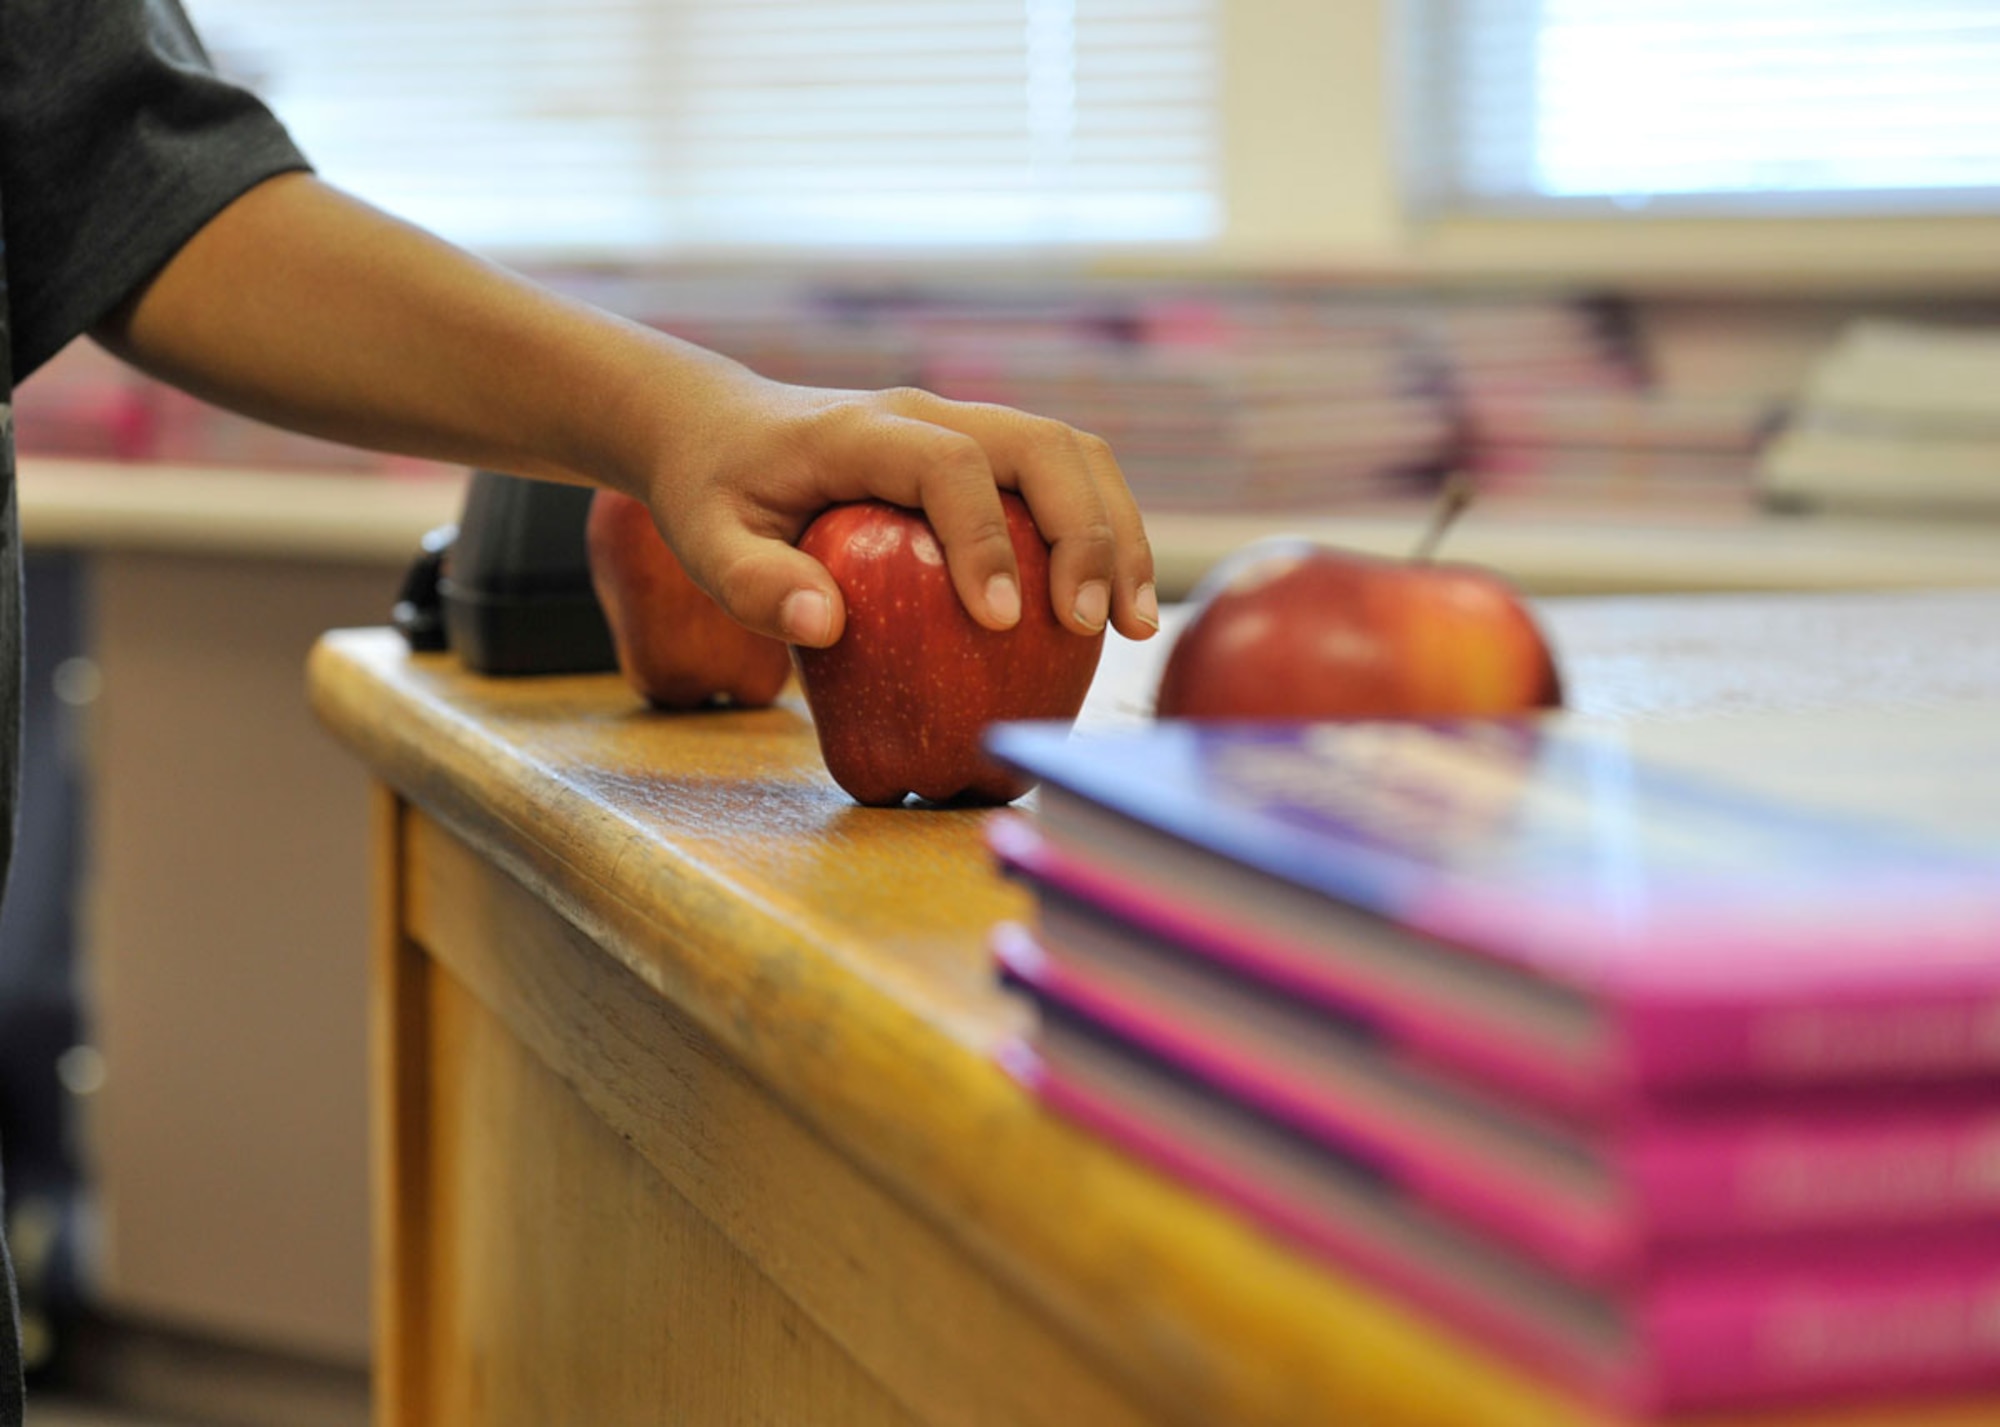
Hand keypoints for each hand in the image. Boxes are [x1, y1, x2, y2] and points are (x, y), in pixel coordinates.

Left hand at [636, 365, 1159, 649]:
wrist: (718, 425)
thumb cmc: (713, 490)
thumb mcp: (701, 538)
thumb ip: (750, 583)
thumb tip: (823, 626)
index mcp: (860, 431)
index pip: (948, 464)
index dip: (984, 538)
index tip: (1000, 620)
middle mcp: (926, 415)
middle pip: (1041, 446)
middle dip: (1085, 534)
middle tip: (1092, 627)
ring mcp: (964, 428)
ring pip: (1071, 456)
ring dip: (1117, 533)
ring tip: (1133, 624)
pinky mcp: (985, 456)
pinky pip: (1065, 480)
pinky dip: (1104, 536)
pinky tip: (1110, 611)